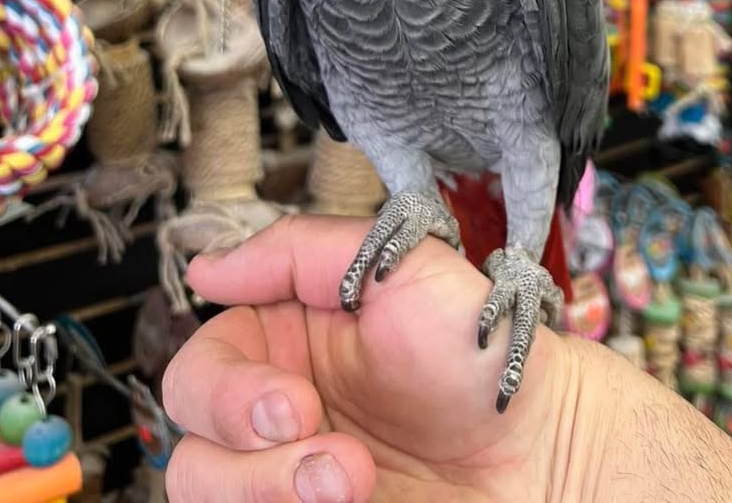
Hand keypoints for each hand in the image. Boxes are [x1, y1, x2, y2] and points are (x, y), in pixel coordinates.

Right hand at [163, 214, 577, 502]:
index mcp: (286, 341)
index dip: (226, 391)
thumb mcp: (397, 263)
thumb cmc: (480, 349)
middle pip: (189, 445)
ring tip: (354, 486)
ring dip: (271, 496)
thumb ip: (294, 252)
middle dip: (250, 459)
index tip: (292, 403)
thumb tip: (204, 267)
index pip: (198, 367)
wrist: (542, 446)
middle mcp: (276, 413)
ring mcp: (291, 477)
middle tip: (330, 452)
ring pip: (208, 497)